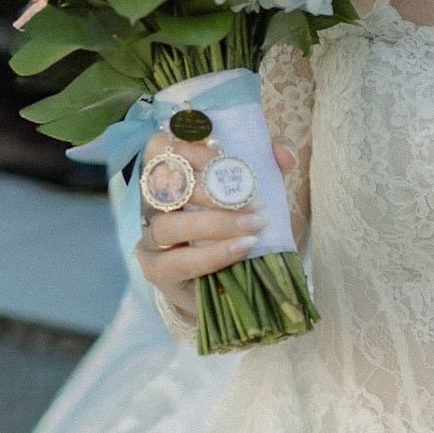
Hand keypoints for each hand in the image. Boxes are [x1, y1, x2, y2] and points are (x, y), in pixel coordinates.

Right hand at [133, 134, 295, 320]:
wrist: (224, 285)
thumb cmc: (234, 231)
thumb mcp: (251, 196)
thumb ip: (267, 169)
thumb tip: (284, 155)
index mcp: (170, 178)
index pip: (159, 148)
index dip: (188, 147)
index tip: (224, 157)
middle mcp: (152, 204)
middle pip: (163, 185)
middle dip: (209, 188)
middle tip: (253, 199)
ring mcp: (149, 238)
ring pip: (169, 224)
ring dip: (216, 223)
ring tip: (254, 225)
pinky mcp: (155, 270)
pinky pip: (178, 261)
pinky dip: (214, 254)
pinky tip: (243, 247)